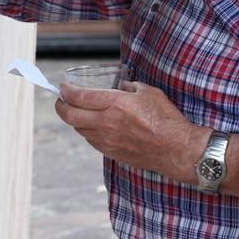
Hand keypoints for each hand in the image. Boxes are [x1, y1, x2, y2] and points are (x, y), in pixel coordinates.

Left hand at [55, 81, 204, 183]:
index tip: (63, 87)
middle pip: (70, 116)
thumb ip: (129, 87)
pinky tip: (91, 127)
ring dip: (74, 120)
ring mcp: (108, 140)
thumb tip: (120, 86)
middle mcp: (106, 123)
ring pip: (79, 130)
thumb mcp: (148, 92)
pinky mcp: (113, 153)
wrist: (178, 149)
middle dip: (60, 106)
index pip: (79, 97)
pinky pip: (91, 141)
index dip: (66, 91)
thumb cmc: (166, 119)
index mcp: (115, 104)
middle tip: (60, 100)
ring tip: (76, 112)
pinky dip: (87, 132)